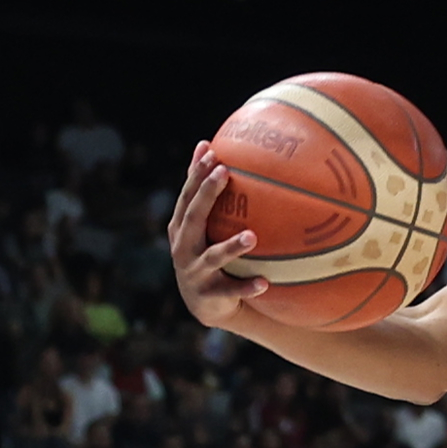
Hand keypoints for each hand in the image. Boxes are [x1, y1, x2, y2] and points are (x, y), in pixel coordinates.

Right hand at [166, 146, 261, 332]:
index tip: (212, 152)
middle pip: (193, 217)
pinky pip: (231, 291)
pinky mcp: (209, 295)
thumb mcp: (203, 225)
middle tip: (225, 173)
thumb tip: (206, 144)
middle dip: (207, 195)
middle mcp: (183, 247)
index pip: (187, 196)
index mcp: (181, 227)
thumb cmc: (206, 253)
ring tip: (253, 237)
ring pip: (213, 257)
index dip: (196, 174)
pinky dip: (247, 287)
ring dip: (232, 246)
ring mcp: (194, 272)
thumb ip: (203, 190)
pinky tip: (265, 283)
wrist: (206, 303)